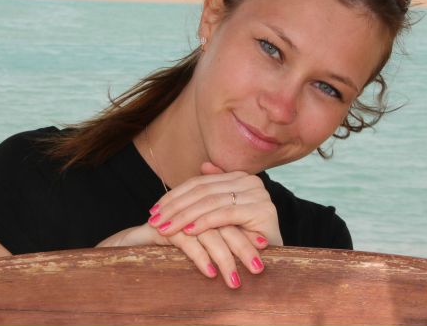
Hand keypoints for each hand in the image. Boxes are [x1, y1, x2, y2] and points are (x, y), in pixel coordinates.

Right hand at [96, 221, 263, 288]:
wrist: (131, 251)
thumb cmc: (173, 251)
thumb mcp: (204, 244)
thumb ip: (228, 239)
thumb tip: (262, 244)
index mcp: (203, 205)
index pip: (232, 216)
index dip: (248, 233)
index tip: (266, 251)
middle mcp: (190, 206)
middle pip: (224, 223)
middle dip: (242, 247)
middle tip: (258, 269)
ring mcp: (175, 215)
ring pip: (207, 232)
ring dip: (223, 257)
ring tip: (236, 280)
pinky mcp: (161, 228)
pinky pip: (184, 240)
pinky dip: (199, 257)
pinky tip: (210, 272)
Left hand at [149, 162, 282, 247]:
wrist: (272, 259)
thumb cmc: (243, 239)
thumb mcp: (223, 214)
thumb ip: (214, 190)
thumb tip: (203, 166)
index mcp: (241, 177)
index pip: (200, 183)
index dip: (175, 195)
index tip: (154, 209)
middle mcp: (251, 181)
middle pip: (203, 191)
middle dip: (175, 207)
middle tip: (154, 220)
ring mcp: (258, 194)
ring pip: (211, 202)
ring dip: (184, 216)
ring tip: (165, 228)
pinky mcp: (262, 210)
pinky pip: (225, 214)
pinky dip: (204, 222)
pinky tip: (187, 231)